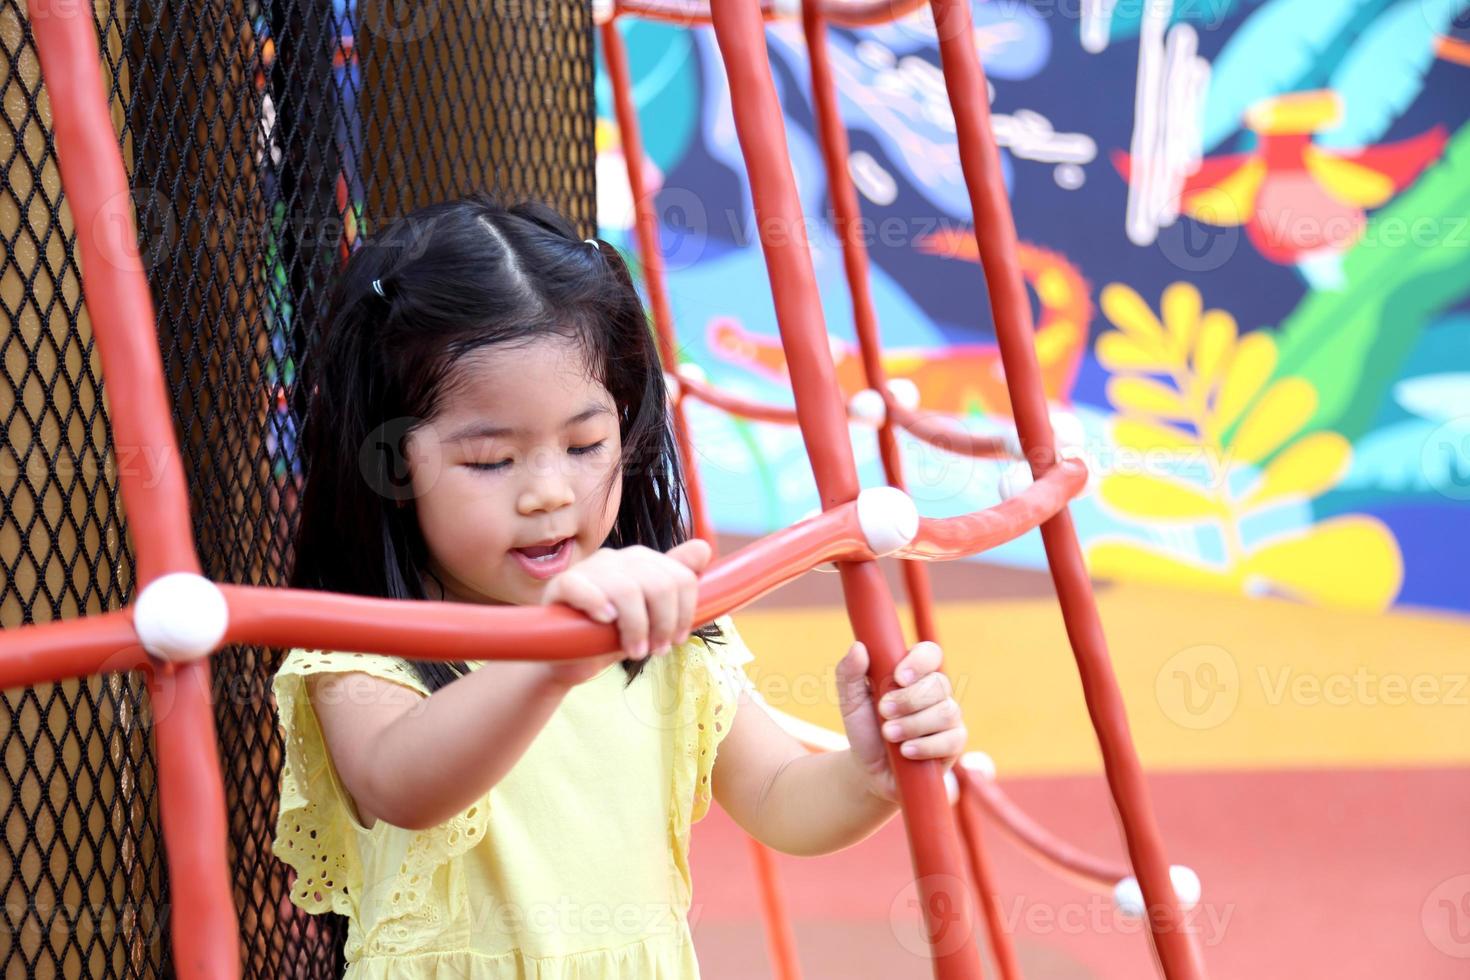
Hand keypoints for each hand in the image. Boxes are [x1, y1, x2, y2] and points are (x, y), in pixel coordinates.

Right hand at [538, 539, 711, 688]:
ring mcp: (589, 569)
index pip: (681, 578)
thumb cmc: (612, 634)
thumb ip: (676, 584)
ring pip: (626, 590)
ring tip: (634, 652)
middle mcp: (618, 559)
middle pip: (659, 585)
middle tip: (655, 651)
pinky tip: (605, 621)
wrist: (569, 657)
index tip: (675, 640)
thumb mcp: (650, 615)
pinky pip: (581, 587)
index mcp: (642, 562)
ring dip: (636, 628)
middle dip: (663, 624)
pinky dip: (597, 604)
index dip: (684, 614)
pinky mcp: (561, 585)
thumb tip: (704, 548)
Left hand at [835, 639, 966, 803]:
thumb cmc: (864, 729)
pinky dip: (926, 746)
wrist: (869, 769)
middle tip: (883, 712)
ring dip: (914, 724)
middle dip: (909, 700)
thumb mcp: (850, 702)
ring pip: (946, 712)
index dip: (919, 661)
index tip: (897, 677)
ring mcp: (948, 717)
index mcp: (914, 674)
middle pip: (938, 684)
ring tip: (889, 735)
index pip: (930, 653)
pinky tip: (906, 751)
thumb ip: (849, 674)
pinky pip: (953, 740)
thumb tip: (858, 647)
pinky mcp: (954, 744)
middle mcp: (936, 692)